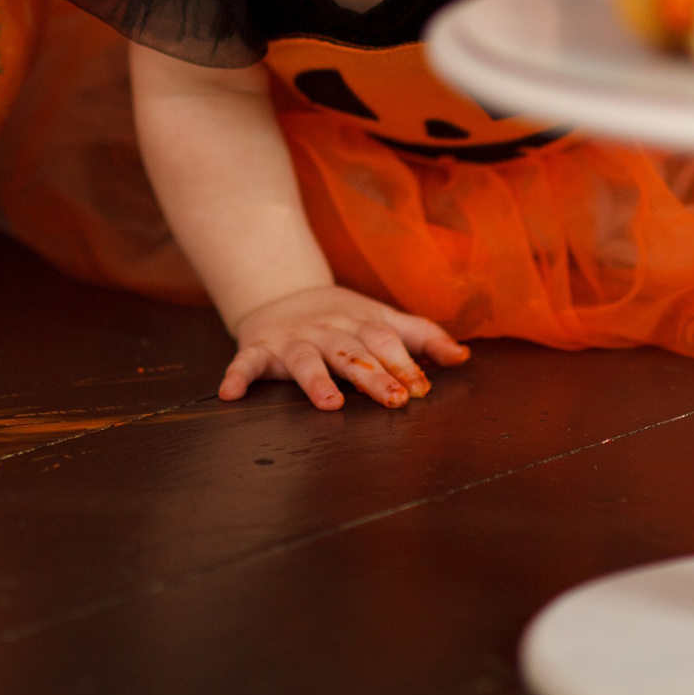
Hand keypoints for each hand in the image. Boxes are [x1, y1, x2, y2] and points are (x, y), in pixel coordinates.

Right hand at [222, 285, 469, 409]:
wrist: (281, 292)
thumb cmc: (341, 317)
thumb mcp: (381, 319)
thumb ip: (421, 336)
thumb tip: (463, 356)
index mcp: (359, 324)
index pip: (385, 341)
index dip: (404, 362)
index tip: (421, 388)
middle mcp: (327, 331)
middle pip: (353, 353)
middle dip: (374, 376)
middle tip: (395, 399)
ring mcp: (292, 340)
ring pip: (305, 360)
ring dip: (316, 381)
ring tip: (330, 402)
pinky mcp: (258, 349)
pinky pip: (245, 364)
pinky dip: (237, 376)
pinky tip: (230, 393)